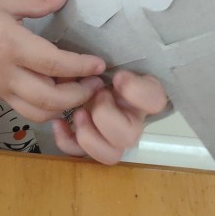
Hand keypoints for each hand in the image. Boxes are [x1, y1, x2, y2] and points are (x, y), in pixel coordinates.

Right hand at [0, 0, 105, 122]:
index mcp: (10, 45)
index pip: (53, 63)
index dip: (81, 67)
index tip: (100, 64)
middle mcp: (7, 73)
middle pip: (50, 98)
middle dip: (80, 95)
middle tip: (97, 82)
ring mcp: (2, 88)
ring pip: (40, 112)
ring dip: (65, 107)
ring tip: (81, 90)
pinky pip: (27, 111)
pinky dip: (49, 109)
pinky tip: (60, 95)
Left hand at [52, 70, 168, 164]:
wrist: (85, 77)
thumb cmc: (101, 68)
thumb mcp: (110, 59)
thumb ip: (114, 63)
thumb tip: (114, 76)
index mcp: (142, 97)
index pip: (156, 101)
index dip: (137, 92)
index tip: (118, 76)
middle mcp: (131, 121)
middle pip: (130, 137)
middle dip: (106, 115)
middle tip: (95, 95)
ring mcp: (111, 137)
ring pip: (110, 155)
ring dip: (89, 135)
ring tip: (78, 113)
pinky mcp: (89, 144)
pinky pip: (79, 154)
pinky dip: (66, 140)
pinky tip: (58, 122)